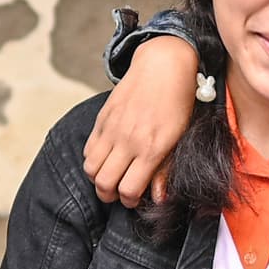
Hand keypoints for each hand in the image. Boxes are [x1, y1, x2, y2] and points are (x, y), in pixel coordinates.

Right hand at [84, 37, 201, 207]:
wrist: (162, 67)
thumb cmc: (177, 104)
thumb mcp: (179, 139)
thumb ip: (166, 170)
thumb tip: (159, 199)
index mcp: (151, 149)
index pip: (128, 190)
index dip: (129, 201)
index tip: (134, 198)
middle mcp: (128, 141)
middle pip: (104, 183)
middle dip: (109, 195)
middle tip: (118, 192)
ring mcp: (112, 129)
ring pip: (90, 169)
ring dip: (98, 179)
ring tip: (110, 177)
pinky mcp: (102, 119)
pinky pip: (88, 149)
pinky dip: (93, 160)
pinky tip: (106, 158)